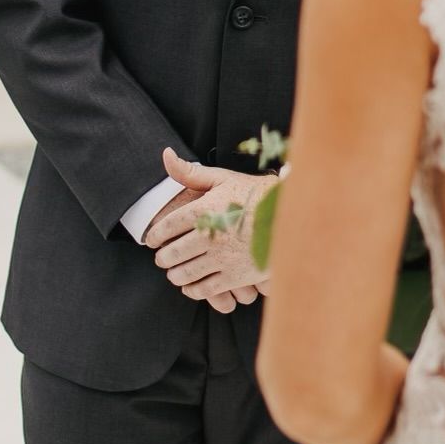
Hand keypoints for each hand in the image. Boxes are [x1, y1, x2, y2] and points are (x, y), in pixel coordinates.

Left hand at [144, 148, 273, 311]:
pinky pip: (206, 289)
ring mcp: (224, 257)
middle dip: (162, 257)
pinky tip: (190, 286)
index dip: (154, 235)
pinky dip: (193, 290)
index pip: (167, 226)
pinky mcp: (237, 276)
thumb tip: (165, 154)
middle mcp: (211, 234)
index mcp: (205, 209)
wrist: (293, 216)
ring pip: (185, 273)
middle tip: (161, 258)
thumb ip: (190, 172)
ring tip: (173, 272)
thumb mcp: (223, 179)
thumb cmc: (254, 195)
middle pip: (172, 253)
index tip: (151, 240)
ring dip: (174, 274)